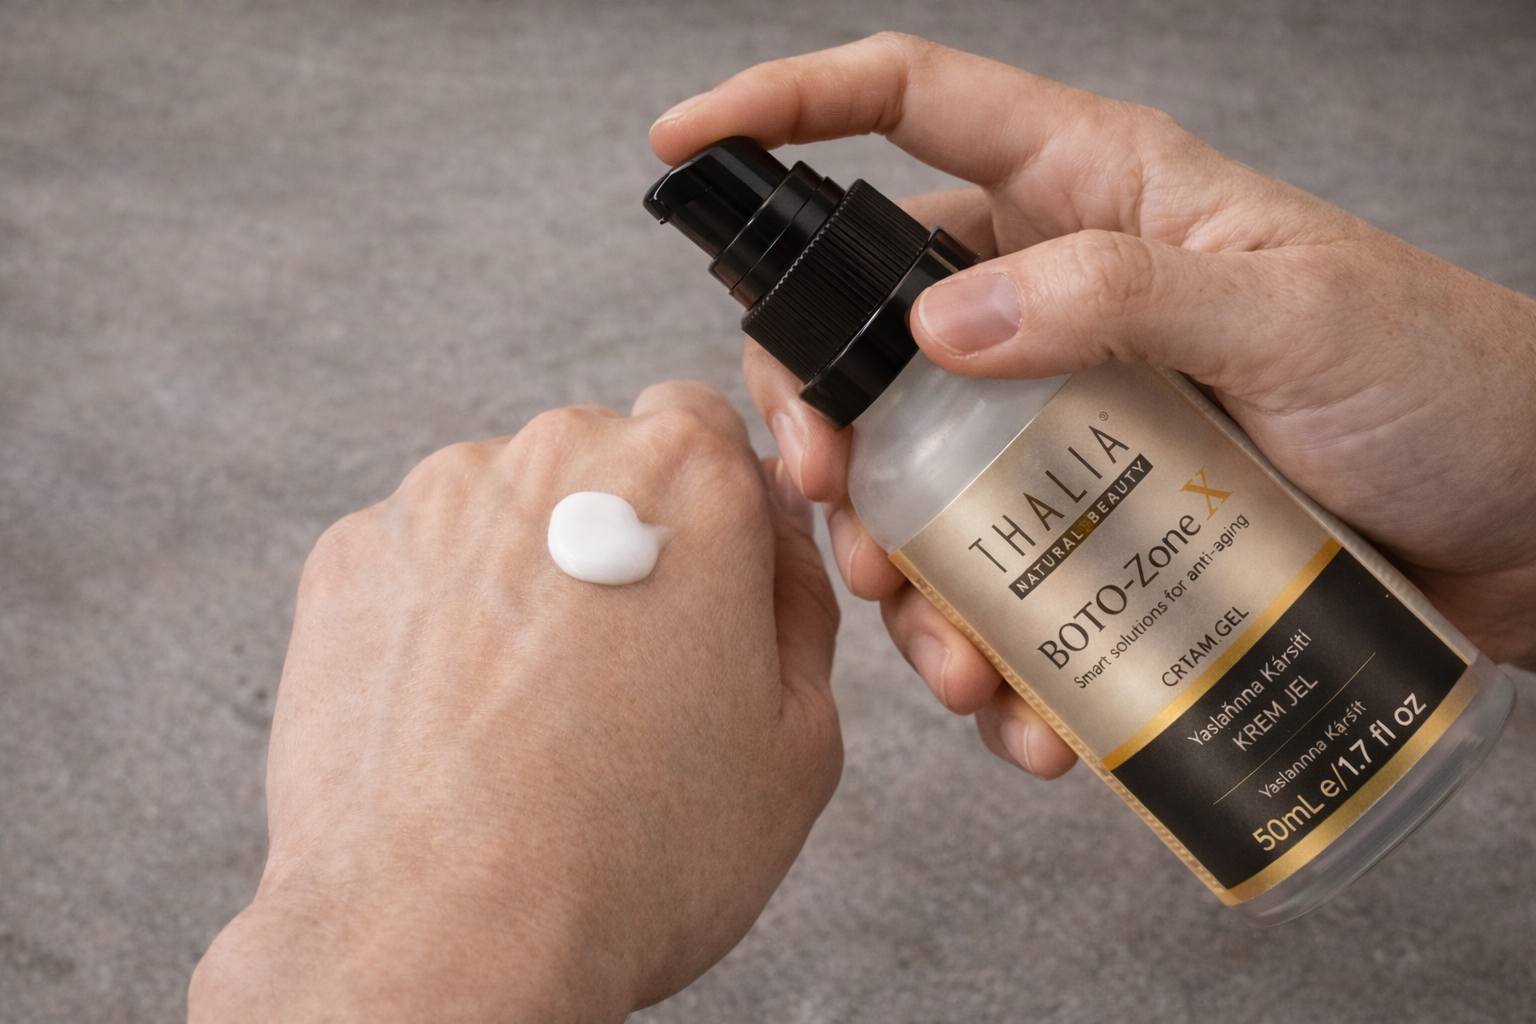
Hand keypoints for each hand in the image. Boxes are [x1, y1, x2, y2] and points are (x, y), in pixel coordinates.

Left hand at [187, 383, 841, 1022]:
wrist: (446, 935)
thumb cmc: (631, 851)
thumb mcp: (801, 742)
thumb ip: (800, 609)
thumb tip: (771, 554)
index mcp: (683, 478)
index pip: (707, 426)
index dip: (715, 513)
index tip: (705, 586)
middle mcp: (554, 458)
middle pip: (604, 462)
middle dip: (622, 539)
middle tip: (627, 666)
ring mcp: (438, 501)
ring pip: (508, 507)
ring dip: (528, 571)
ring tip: (532, 704)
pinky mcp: (351, 557)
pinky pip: (421, 557)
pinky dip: (443, 610)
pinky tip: (461, 709)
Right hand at [650, 33, 1535, 777]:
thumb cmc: (1454, 383)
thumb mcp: (1297, 317)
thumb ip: (1124, 295)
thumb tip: (946, 320)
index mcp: (1095, 194)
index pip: (912, 109)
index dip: (788, 105)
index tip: (685, 144)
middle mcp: (1059, 296)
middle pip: (871, 327)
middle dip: (824, 418)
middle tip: (835, 502)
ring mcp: (1071, 416)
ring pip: (921, 475)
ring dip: (905, 573)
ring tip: (955, 658)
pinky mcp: (1098, 520)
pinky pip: (998, 576)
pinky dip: (988, 649)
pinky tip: (1022, 710)